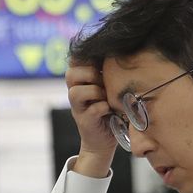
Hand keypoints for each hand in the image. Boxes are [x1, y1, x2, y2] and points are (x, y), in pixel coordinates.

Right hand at [66, 61, 116, 177]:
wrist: (104, 141)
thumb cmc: (110, 110)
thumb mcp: (108, 88)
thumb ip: (107, 73)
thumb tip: (121, 51)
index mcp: (79, 82)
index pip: (74, 60)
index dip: (88, 58)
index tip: (103, 63)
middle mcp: (75, 93)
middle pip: (71, 74)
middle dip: (91, 74)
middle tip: (104, 81)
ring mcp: (78, 108)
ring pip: (76, 92)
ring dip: (95, 91)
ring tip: (106, 96)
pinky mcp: (85, 122)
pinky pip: (93, 109)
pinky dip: (103, 107)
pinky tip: (111, 110)